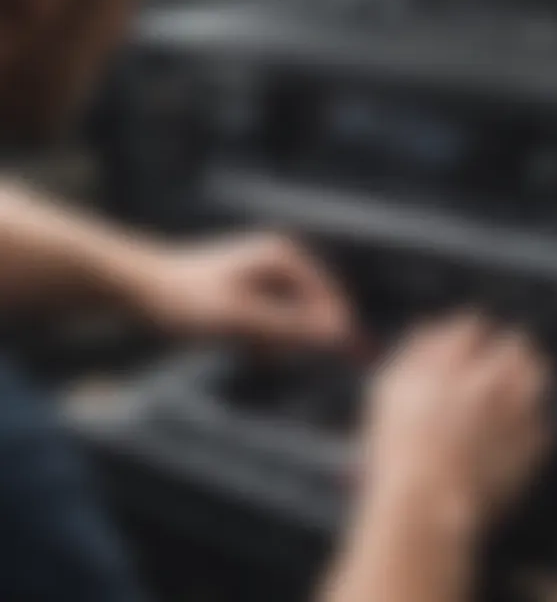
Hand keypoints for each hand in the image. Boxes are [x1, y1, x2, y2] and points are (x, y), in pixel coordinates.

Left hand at [130, 233, 354, 346]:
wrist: (139, 290)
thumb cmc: (185, 299)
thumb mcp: (239, 318)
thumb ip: (289, 326)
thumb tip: (337, 334)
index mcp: (285, 257)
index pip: (331, 299)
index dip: (342, 331)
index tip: (357, 359)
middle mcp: (282, 261)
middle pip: (314, 312)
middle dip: (299, 339)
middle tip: (265, 353)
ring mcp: (268, 277)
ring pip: (293, 322)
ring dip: (278, 343)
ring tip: (244, 346)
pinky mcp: (255, 294)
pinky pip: (274, 325)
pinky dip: (264, 341)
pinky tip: (240, 345)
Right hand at [362, 314, 549, 530]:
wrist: (426, 501)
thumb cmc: (399, 448)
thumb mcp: (391, 390)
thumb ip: (416, 353)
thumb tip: (435, 329)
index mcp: (452, 363)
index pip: (472, 327)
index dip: (472, 333)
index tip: (473, 341)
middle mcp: (489, 379)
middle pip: (515, 345)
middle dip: (510, 349)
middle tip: (502, 362)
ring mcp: (515, 410)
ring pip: (538, 376)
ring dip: (529, 377)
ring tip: (518, 389)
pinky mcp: (532, 442)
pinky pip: (542, 422)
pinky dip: (531, 423)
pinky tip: (514, 432)